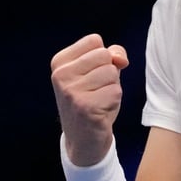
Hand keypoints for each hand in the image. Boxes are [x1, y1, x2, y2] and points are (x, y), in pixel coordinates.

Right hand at [51, 33, 129, 166]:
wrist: (83, 140)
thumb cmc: (93, 100)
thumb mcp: (99, 71)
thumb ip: (112, 54)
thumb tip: (120, 59)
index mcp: (60, 62)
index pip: (94, 40)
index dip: (103, 57)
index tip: (91, 76)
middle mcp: (60, 75)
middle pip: (105, 55)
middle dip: (109, 73)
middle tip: (96, 91)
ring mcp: (70, 91)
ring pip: (112, 73)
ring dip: (112, 88)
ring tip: (98, 101)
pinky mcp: (84, 106)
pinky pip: (115, 91)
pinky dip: (113, 102)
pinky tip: (100, 111)